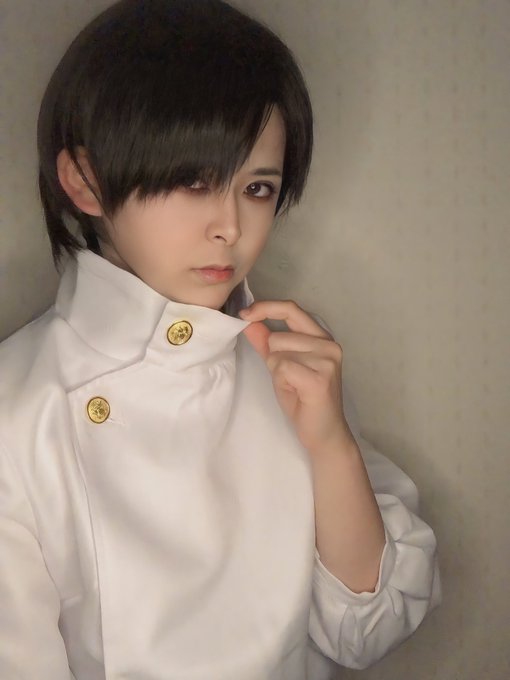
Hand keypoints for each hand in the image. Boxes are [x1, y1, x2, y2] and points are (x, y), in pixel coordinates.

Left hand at [239, 300, 355, 454]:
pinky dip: (282, 381)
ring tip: (294, 386)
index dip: (266, 308)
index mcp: (321, 337)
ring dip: (278, 372)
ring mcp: (327, 360)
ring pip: (278, 353)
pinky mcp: (320, 377)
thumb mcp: (281, 367)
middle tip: (289, 378)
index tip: (244, 314)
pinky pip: (282, 367)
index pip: (291, 309)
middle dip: (273, 358)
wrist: (323, 433)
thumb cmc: (303, 401)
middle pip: (277, 336)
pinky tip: (296, 392)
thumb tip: (249, 320)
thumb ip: (266, 343)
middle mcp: (328, 344)